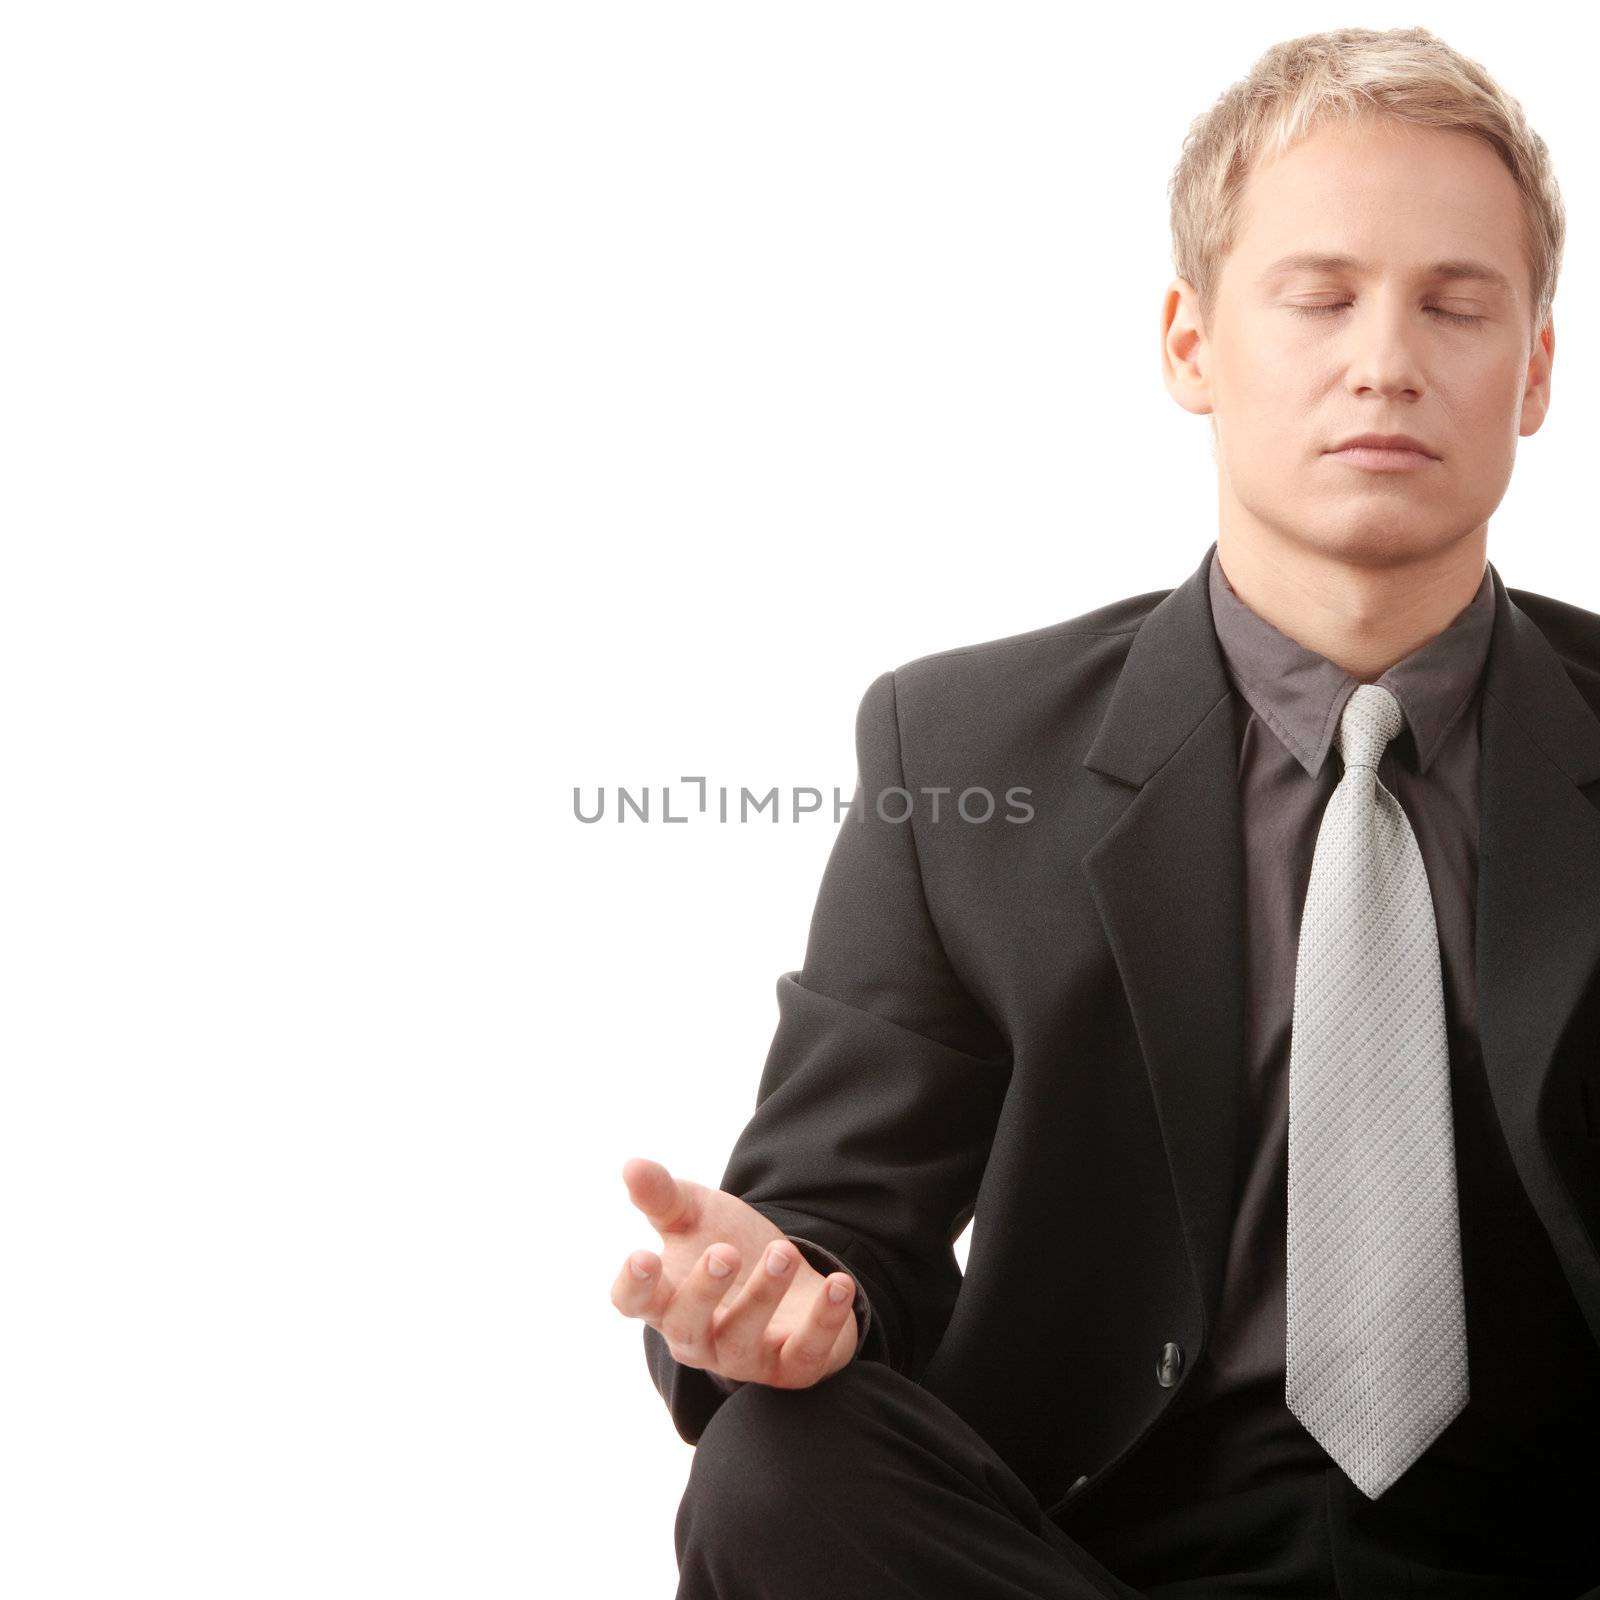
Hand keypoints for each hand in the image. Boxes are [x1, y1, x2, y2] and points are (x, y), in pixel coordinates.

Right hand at [612, 1156, 859, 1387]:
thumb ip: (663, 1195)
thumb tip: (632, 1165)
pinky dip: (824, 1320)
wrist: (787, 1273)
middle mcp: (698, 1338)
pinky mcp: (793, 1365)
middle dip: (705, 1292)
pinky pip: (806, 1353)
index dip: (634, 1286)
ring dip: (764, 1296)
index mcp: (666, 1299)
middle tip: (725, 1251)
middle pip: (687, 1328)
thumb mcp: (695, 1215)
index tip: (642, 1256)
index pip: (634, 1303)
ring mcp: (745, 1357)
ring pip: (744, 1342)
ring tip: (781, 1251)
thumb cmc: (728, 1246)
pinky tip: (839, 1283)